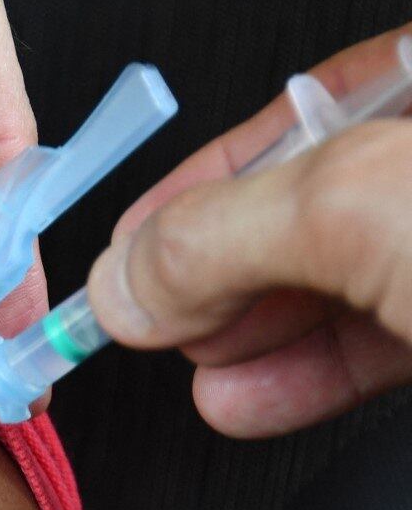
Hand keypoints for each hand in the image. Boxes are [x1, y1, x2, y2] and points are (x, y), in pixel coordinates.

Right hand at [88, 26, 411, 438]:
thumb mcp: (365, 210)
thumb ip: (220, 237)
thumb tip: (127, 283)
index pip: (297, 110)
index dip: (199, 182)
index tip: (132, 243)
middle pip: (308, 203)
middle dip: (215, 273)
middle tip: (148, 315)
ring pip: (343, 281)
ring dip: (248, 338)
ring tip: (192, 368)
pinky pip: (383, 339)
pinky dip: (308, 377)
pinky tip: (252, 399)